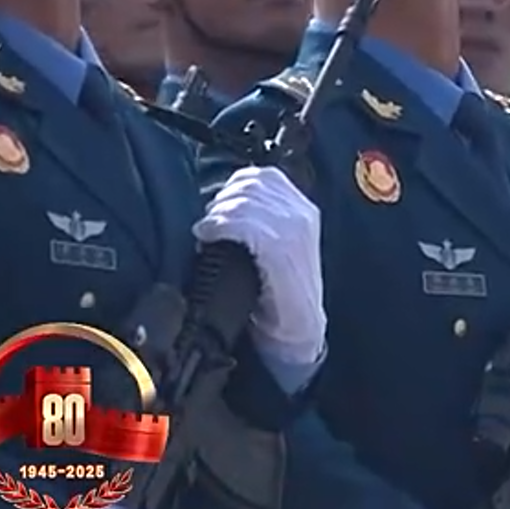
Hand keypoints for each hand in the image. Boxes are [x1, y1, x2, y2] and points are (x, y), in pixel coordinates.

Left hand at [193, 166, 324, 366]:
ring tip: (205, 233)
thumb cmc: (279, 294)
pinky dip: (218, 227)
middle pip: (250, 184)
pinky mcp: (282, 249)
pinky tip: (206, 239)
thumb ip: (259, 221)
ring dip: (216, 215)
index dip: (232, 187)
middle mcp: (303, 213)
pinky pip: (243, 224)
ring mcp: (295, 230)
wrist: (297, 332)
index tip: (216, 208)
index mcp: (304, 210)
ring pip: (244, 201)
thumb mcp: (276, 247)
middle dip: (221, 201)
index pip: (263, 176)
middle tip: (208, 224)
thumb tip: (219, 204)